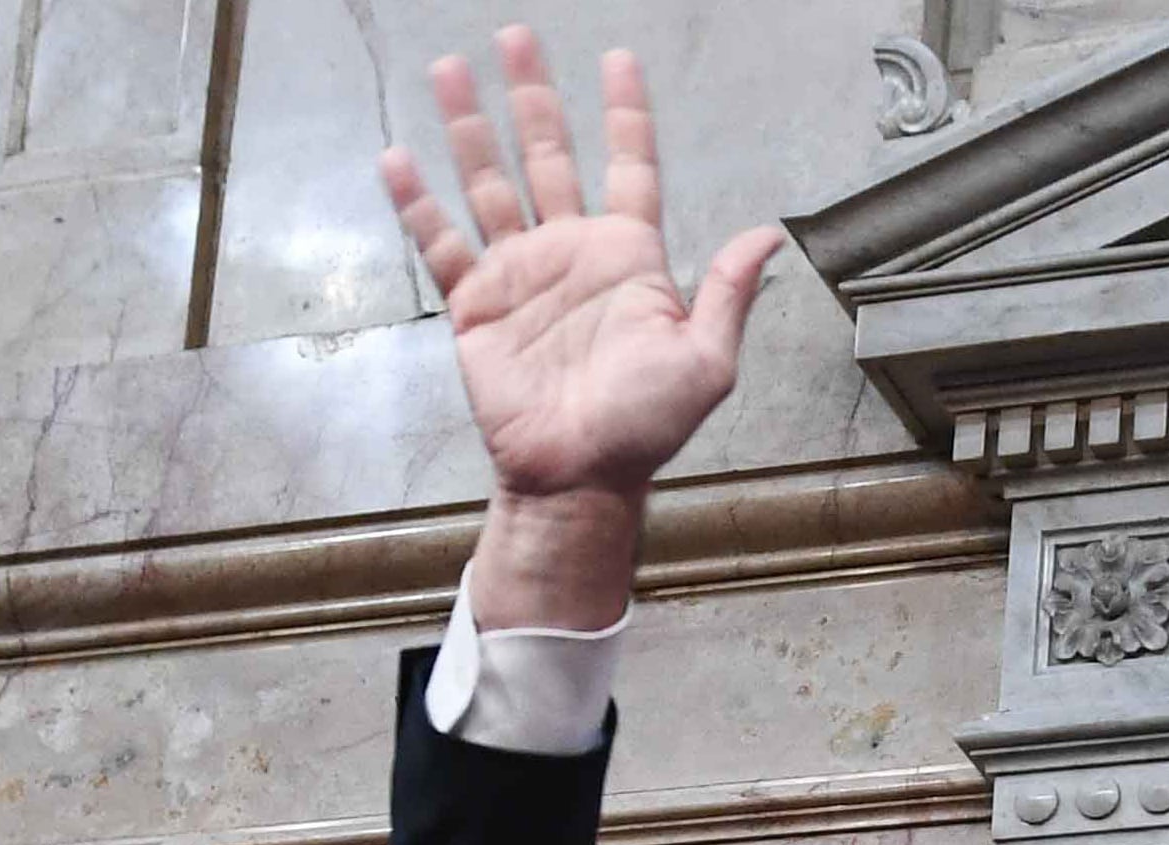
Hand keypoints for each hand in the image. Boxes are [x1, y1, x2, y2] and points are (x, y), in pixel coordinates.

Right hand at [380, 32, 783, 629]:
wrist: (579, 477)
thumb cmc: (645, 429)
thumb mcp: (706, 362)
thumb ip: (729, 292)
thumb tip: (769, 233)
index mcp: (629, 257)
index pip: (628, 164)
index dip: (624, 111)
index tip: (617, 58)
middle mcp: (572, 252)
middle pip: (549, 153)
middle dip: (531, 96)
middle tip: (514, 36)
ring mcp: (521, 275)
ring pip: (490, 183)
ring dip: (469, 128)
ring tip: (447, 72)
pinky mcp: (477, 307)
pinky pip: (442, 245)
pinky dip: (419, 204)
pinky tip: (399, 161)